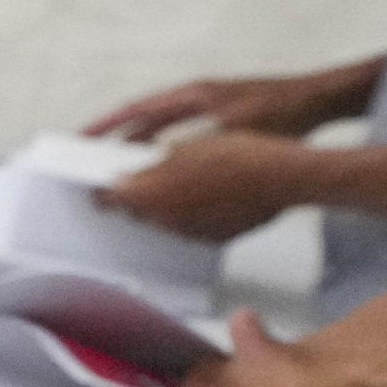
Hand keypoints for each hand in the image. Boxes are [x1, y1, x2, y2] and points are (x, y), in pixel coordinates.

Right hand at [80, 68, 355, 142]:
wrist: (321, 99)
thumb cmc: (284, 111)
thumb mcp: (237, 132)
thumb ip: (198, 147)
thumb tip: (161, 163)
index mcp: (193, 95)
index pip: (138, 109)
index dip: (107, 124)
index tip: (79, 138)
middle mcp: (196, 97)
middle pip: (145, 119)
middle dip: (117, 139)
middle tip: (90, 159)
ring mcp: (209, 106)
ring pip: (163, 129)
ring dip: (141, 147)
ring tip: (120, 169)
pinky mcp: (224, 117)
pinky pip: (182, 135)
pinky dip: (167, 150)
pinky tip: (164, 170)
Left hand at [93, 131, 316, 243]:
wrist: (284, 175)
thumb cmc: (241, 153)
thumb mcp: (186, 147)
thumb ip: (151, 165)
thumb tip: (131, 175)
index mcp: (150, 191)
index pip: (110, 196)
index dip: (104, 190)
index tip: (101, 186)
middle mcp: (164, 217)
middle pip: (135, 211)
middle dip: (136, 197)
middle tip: (142, 181)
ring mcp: (187, 232)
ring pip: (162, 221)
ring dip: (163, 206)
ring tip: (182, 185)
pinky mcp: (210, 239)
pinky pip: (190, 228)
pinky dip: (190, 215)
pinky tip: (207, 197)